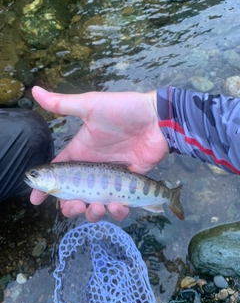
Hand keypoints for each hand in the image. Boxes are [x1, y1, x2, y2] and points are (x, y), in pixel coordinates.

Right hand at [30, 86, 168, 220]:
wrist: (157, 119)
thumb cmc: (123, 111)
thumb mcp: (90, 105)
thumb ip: (63, 104)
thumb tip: (34, 89)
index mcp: (82, 152)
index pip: (59, 173)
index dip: (45, 187)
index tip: (35, 200)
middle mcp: (94, 169)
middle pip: (75, 195)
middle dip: (70, 207)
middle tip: (74, 207)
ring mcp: (112, 179)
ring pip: (96, 205)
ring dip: (93, 213)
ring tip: (98, 208)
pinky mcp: (130, 185)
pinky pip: (120, 205)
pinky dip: (117, 211)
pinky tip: (118, 206)